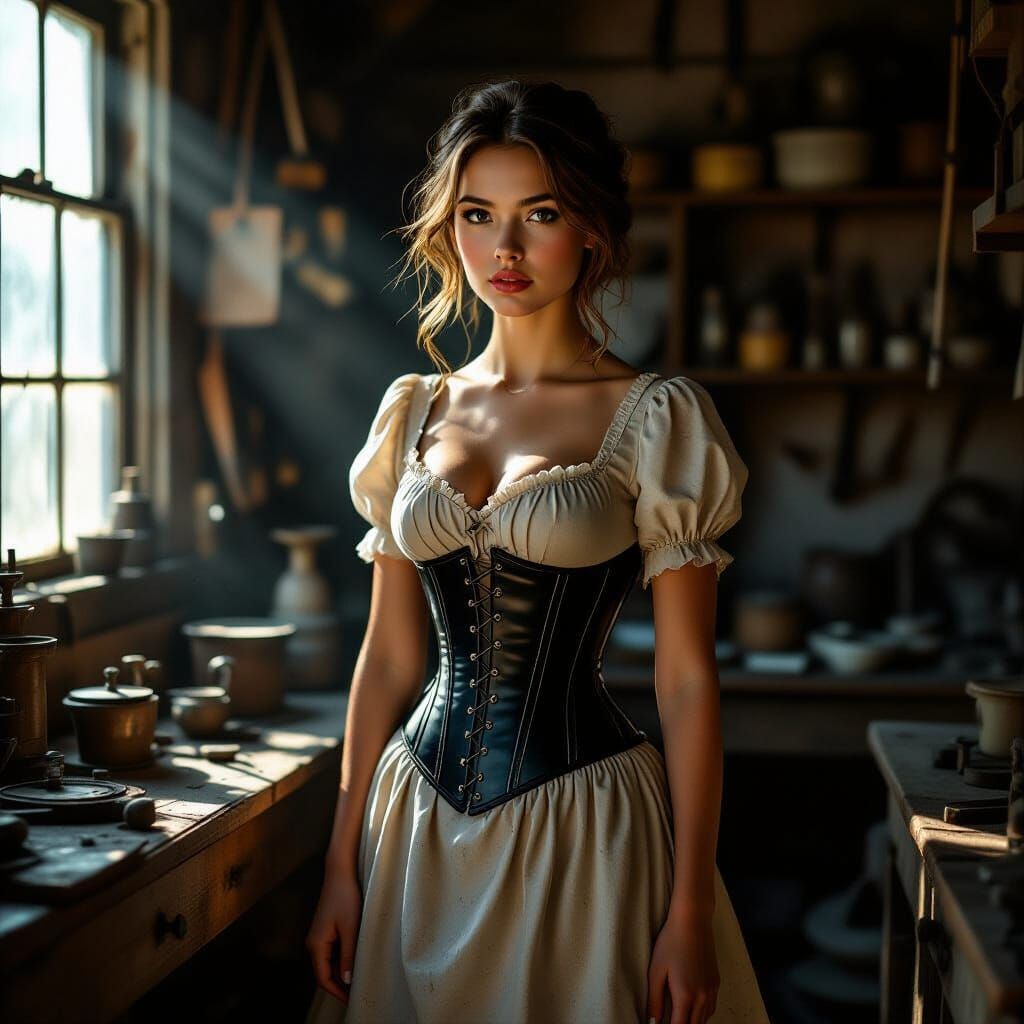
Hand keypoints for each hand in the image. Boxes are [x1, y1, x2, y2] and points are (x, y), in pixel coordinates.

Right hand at [305, 867, 362, 1003]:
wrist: (340, 873)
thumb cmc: (346, 897)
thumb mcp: (351, 928)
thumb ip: (348, 955)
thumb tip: (346, 981)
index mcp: (316, 945)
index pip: (322, 977)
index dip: (336, 991)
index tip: (351, 1000)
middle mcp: (313, 943)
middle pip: (323, 972)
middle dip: (338, 985)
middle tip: (356, 994)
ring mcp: (318, 936)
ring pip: (327, 963)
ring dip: (339, 973)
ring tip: (357, 981)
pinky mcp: (324, 930)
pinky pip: (330, 952)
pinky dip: (340, 961)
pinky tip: (353, 962)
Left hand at [646, 907, 719, 1023]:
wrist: (693, 921)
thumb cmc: (670, 942)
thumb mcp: (656, 970)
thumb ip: (654, 999)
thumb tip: (653, 1021)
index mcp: (685, 995)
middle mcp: (702, 996)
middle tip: (671, 1021)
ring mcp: (712, 989)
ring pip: (705, 1019)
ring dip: (693, 1023)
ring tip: (680, 1018)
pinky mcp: (716, 982)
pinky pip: (711, 1007)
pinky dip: (703, 1015)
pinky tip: (693, 1010)